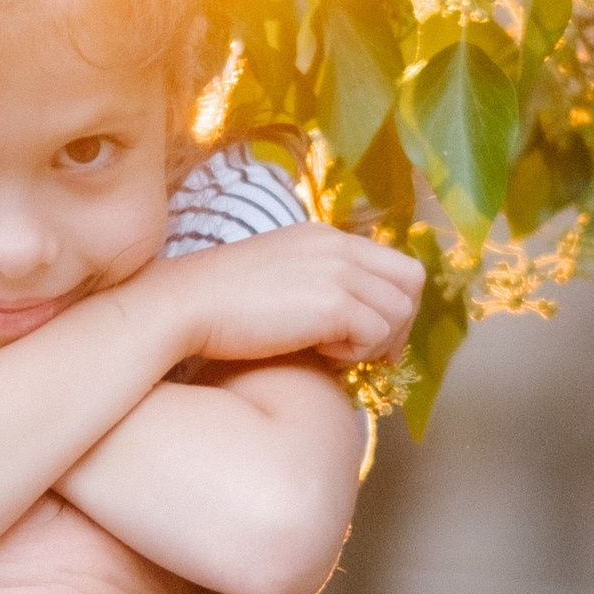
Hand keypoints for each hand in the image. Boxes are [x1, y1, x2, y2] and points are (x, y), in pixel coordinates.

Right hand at [161, 225, 424, 371]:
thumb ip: (312, 287)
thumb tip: (344, 325)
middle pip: (411, 282)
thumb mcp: (275, 279)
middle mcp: (337, 247)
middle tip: (371, 354)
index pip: (394, 264)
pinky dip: (356, 354)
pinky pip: (375, 334)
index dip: (392, 305)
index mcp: (325, 238)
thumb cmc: (217, 306)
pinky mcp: (331, 304)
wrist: (183, 305)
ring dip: (376, 342)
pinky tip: (321, 355)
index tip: (370, 338)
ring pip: (399, 311)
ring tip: (336, 354)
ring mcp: (336, 272)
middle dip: (399, 324)